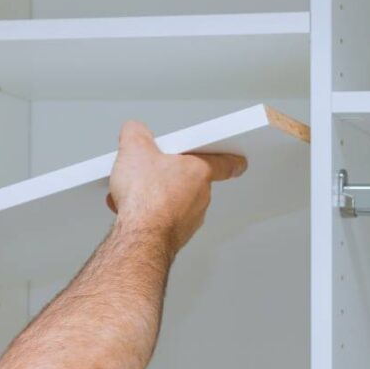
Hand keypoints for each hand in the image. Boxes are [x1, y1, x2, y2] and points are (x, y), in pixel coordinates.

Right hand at [105, 121, 246, 255]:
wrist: (140, 238)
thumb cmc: (146, 198)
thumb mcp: (134, 150)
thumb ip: (136, 133)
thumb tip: (134, 131)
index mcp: (198, 172)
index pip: (224, 163)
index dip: (230, 160)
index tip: (239, 162)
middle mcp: (200, 197)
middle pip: (191, 181)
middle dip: (172, 176)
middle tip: (153, 170)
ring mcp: (189, 220)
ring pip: (176, 203)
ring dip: (158, 197)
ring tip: (133, 193)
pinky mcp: (175, 236)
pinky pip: (164, 221)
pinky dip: (149, 215)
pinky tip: (131, 211)